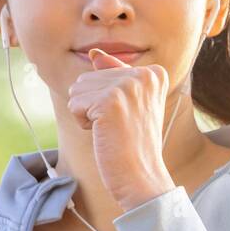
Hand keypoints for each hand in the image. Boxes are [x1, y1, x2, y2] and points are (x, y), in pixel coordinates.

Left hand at [67, 49, 176, 212]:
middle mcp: (144, 75)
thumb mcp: (130, 104)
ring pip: (78, 89)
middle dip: (94, 105)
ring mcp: (127, 86)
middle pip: (89, 78)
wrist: (141, 177)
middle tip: (119, 128)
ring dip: (87, 113)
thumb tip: (94, 53)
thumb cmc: (133, 144)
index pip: (105, 70)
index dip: (108, 98)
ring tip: (112, 131)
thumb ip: (114, 75)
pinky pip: (75, 104)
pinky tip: (104, 135)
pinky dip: (83, 123)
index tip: (130, 119)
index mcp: (154, 73)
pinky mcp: (110, 101)